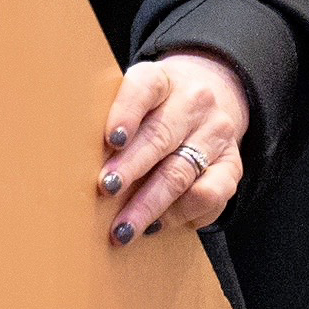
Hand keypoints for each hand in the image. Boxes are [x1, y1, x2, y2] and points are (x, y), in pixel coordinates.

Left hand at [100, 52, 248, 244]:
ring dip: (149, 204)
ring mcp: (216, 134)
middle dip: (131, 168)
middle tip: (107, 188)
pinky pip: (209, 195)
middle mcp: (194, 102)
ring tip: (123, 228)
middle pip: (160, 136)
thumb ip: (113, 123)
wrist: (213, 97)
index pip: (145, 88)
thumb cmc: (154, 110)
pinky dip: (179, 214)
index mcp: (162, 80)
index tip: (112, 139)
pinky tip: (155, 226)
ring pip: (181, 172)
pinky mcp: (232, 165)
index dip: (127, 112)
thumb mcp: (135, 101)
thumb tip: (76, 163)